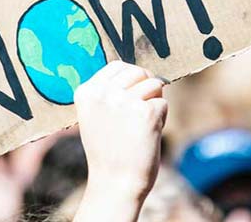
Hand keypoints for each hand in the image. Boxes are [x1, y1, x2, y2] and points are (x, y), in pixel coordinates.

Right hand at [73, 61, 166, 221]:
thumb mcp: (95, 114)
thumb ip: (107, 91)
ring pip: (153, 84)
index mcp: (87, 91)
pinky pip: (163, 103)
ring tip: (141, 125)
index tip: (131, 96)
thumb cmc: (108, 149)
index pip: (117, 66)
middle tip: (141, 111)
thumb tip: (138, 70)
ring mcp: (124, 101)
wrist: (115, 183)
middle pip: (137, 71)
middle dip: (145, 86)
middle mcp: (103, 92)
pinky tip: (148, 134)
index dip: (131, 78)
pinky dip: (161, 118)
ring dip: (154, 102)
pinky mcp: (146, 113)